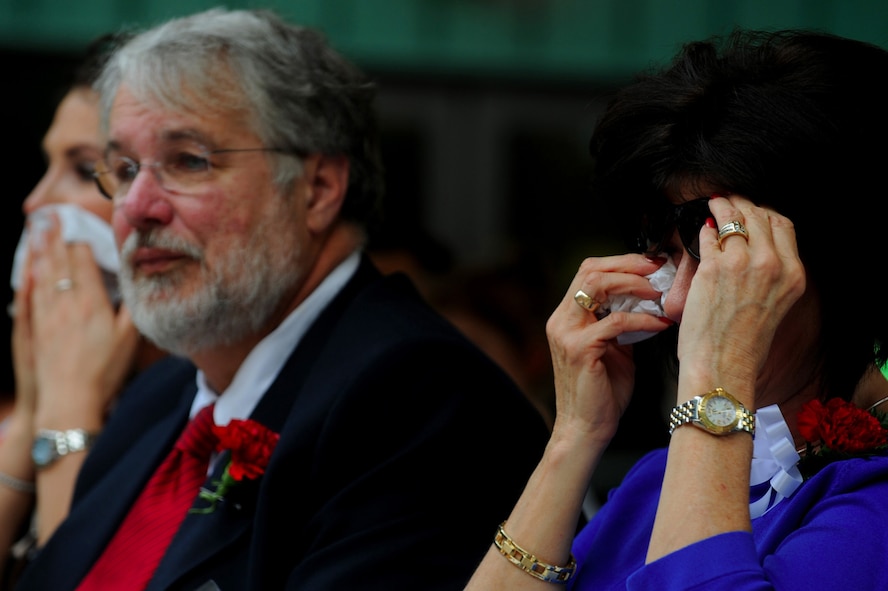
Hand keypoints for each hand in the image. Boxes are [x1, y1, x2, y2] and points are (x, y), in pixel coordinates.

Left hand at [25, 213, 138, 426]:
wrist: (70, 399)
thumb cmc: (105, 371)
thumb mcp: (130, 339)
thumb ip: (134, 308)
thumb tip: (139, 283)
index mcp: (92, 303)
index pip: (83, 262)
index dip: (81, 241)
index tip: (78, 225)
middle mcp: (67, 303)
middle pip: (59, 261)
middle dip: (55, 236)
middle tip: (50, 215)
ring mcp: (47, 315)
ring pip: (42, 274)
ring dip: (40, 250)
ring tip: (37, 231)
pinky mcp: (36, 329)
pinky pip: (30, 295)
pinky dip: (29, 277)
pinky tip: (28, 268)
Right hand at [546, 254, 672, 443]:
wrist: (586, 429)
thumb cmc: (602, 392)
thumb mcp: (614, 348)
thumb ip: (622, 322)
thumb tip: (650, 300)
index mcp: (566, 317)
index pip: (589, 272)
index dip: (621, 263)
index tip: (652, 264)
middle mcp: (561, 320)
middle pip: (590, 270)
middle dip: (628, 265)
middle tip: (659, 269)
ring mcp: (566, 333)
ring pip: (597, 286)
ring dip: (633, 284)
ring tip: (658, 292)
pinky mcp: (579, 349)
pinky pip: (614, 321)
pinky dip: (641, 318)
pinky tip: (660, 323)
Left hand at [676, 195, 805, 402]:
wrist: (723, 366)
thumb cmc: (743, 344)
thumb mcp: (774, 304)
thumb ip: (769, 274)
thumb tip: (750, 247)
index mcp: (793, 275)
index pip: (783, 225)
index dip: (765, 212)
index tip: (753, 209)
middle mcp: (772, 264)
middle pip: (760, 215)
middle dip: (743, 203)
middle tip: (730, 200)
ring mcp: (741, 263)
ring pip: (733, 218)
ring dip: (722, 207)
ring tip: (714, 203)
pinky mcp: (713, 268)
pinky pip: (708, 235)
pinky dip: (704, 229)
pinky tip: (701, 228)